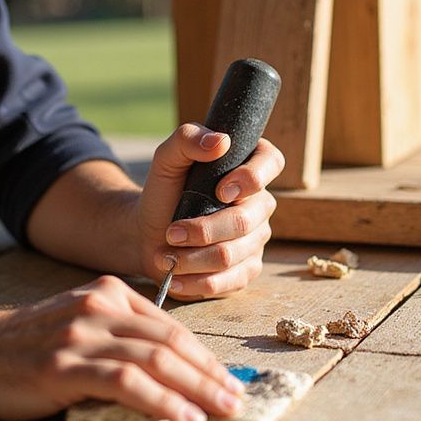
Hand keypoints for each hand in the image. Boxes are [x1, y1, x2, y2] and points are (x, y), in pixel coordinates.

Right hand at [0, 275, 245, 420]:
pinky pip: (127, 381)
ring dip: (196, 388)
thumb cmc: (28, 346)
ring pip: (156, 359)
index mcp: (109, 293)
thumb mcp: (79, 324)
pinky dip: (162, 401)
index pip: (169, 327)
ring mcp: (83, 333)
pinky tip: (183, 418)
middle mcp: (100, 306)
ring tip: (222, 411)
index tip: (226, 380)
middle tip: (236, 398)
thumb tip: (171, 374)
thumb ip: (119, 338)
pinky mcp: (66, 364)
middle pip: (170, 342)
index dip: (203, 356)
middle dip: (209, 373)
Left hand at [135, 124, 284, 299]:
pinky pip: (231, 281)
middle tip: (172, 232)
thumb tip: (220, 142)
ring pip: (232, 254)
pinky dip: (198, 281)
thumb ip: (187, 139)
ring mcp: (256, 238)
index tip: (220, 191)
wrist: (149, 233)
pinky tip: (176, 276)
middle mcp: (260, 203)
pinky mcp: (246, 269)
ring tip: (166, 254)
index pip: (272, 162)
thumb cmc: (163, 192)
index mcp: (248, 166)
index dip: (252, 178)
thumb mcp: (166, 159)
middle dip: (204, 230)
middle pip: (245, 221)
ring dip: (193, 258)